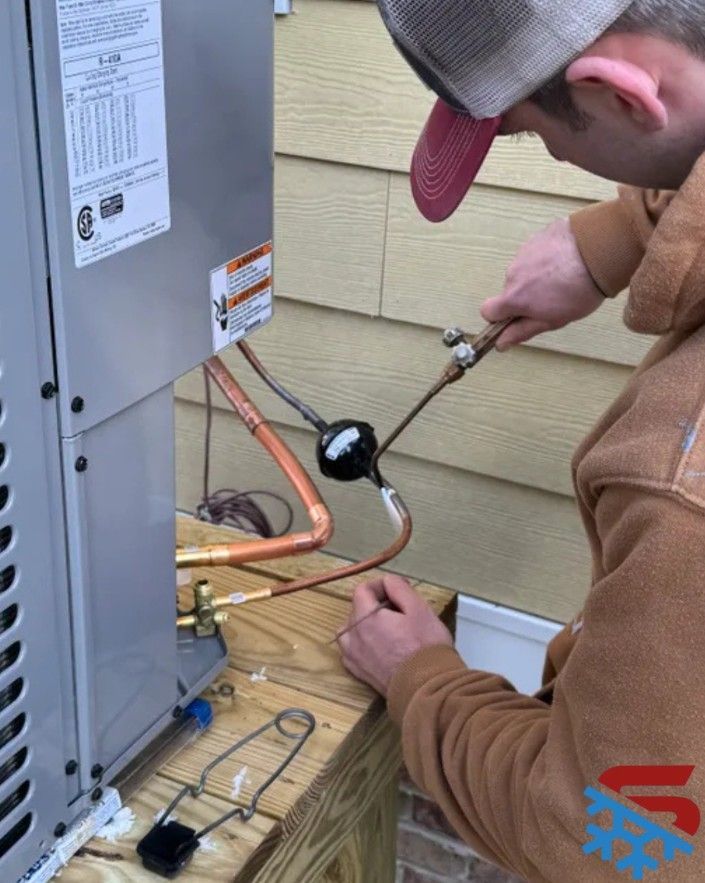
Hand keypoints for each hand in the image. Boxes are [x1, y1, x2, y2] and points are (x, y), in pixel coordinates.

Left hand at [337, 575, 452, 695]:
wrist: (427, 688)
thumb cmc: (426, 647)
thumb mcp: (418, 608)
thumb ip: (398, 588)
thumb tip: (388, 582)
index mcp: (365, 617)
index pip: (362, 590)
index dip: (380, 585)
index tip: (399, 589)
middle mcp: (353, 636)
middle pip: (356, 609)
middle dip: (375, 604)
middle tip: (400, 610)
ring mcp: (353, 656)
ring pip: (350, 630)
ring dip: (364, 624)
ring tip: (386, 628)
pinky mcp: (358, 673)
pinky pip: (352, 650)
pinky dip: (361, 643)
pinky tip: (379, 646)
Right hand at [481, 218, 603, 350]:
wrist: (600, 251)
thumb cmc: (579, 291)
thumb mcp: (553, 320)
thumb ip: (523, 331)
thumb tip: (501, 343)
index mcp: (514, 297)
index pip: (488, 311)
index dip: (499, 318)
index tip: (516, 319)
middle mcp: (513, 273)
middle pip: (510, 289)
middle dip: (525, 295)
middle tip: (553, 298)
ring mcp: (524, 252)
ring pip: (524, 270)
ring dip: (537, 275)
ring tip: (565, 277)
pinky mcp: (538, 236)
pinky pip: (536, 251)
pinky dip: (547, 258)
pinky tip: (568, 260)